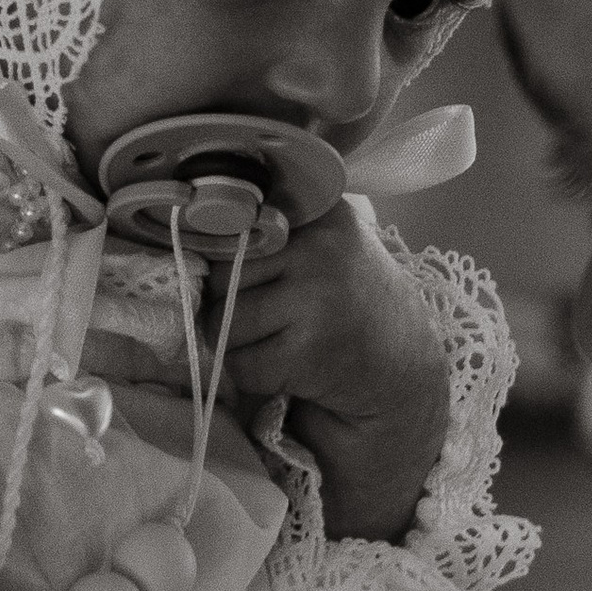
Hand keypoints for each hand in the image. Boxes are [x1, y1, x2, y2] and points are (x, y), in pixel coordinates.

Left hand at [208, 202, 449, 540]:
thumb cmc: (352, 307)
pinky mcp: (309, 351)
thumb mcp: (327, 249)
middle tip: (268, 319)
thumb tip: (186, 235)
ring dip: (239, 345)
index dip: (222, 251)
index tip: (229, 268)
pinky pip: (243, 364)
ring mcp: (317, 298)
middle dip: (228, 304)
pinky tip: (292, 370)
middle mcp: (322, 247)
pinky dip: (255, 376)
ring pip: (225, 321)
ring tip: (280, 343)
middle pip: (221, 274)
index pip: (235, 221)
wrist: (404, 374)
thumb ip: (276, 235)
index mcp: (323, 213)